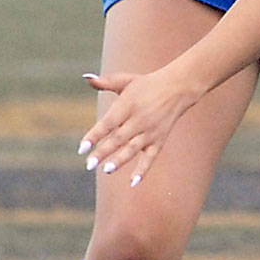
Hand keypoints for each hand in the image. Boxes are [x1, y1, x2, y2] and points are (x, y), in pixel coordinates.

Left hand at [76, 68, 198, 185]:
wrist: (178, 88)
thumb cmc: (147, 84)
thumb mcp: (126, 80)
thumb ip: (105, 82)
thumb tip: (85, 77)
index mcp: (128, 104)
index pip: (108, 123)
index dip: (94, 136)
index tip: (81, 148)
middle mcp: (139, 119)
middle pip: (118, 138)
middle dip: (103, 152)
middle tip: (88, 165)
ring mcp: (150, 131)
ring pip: (133, 148)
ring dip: (120, 160)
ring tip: (107, 170)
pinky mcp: (160, 139)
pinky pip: (151, 157)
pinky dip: (143, 169)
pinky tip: (133, 182)